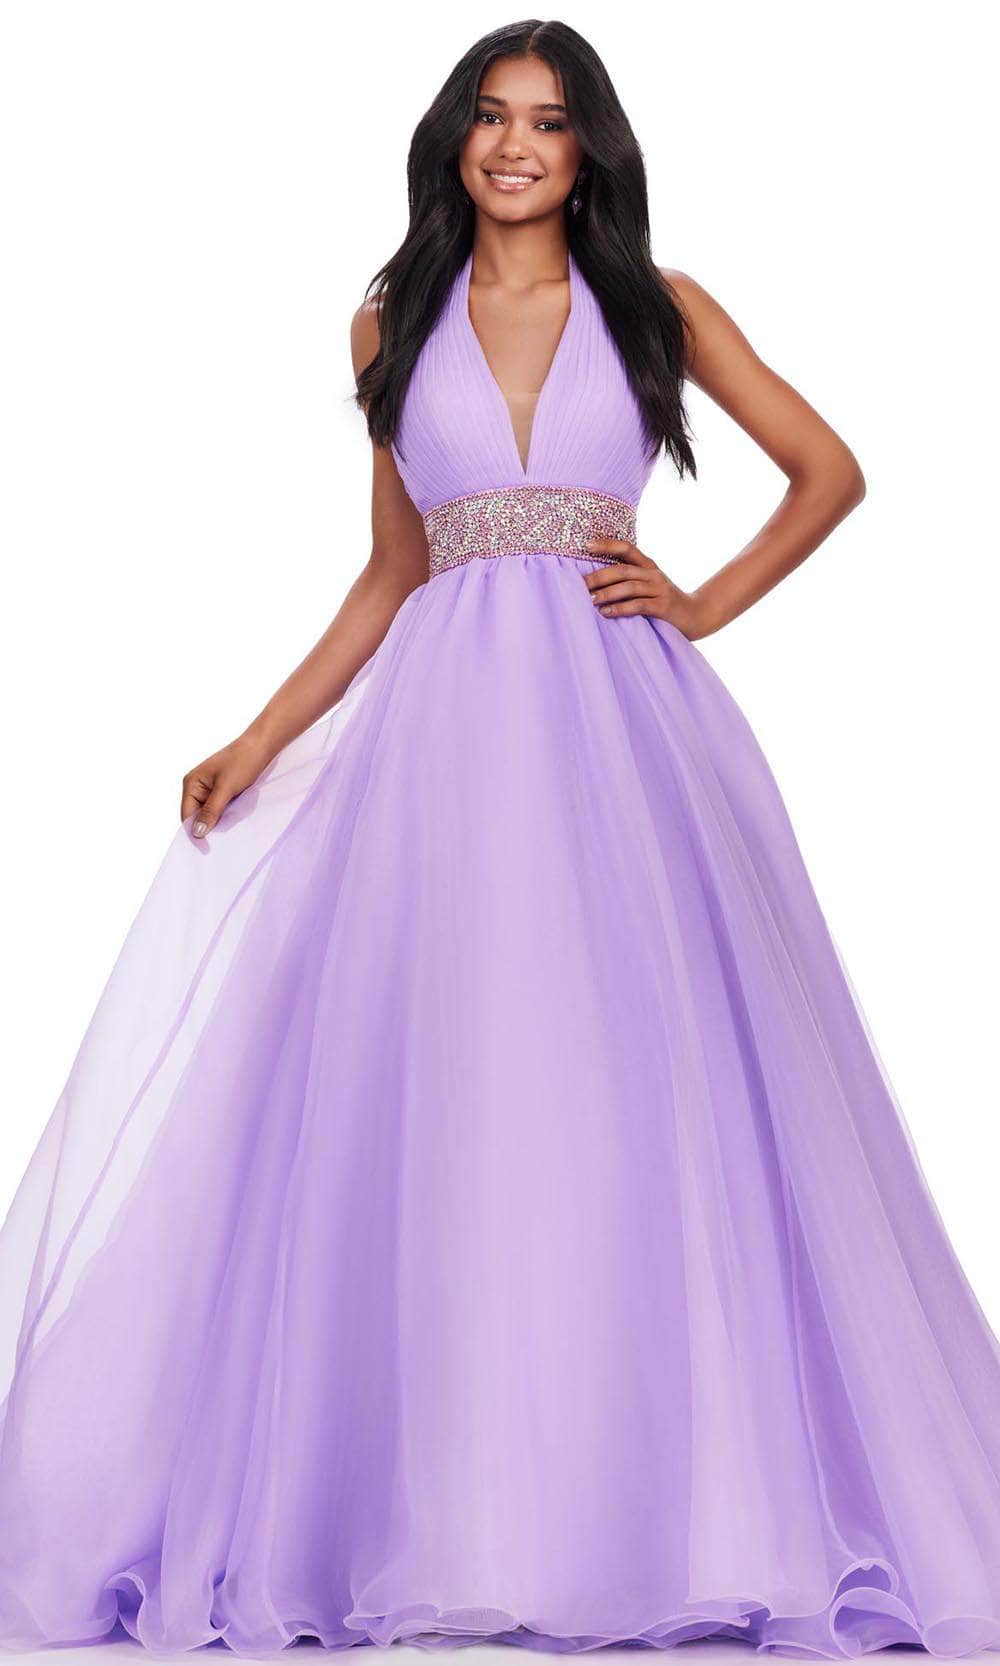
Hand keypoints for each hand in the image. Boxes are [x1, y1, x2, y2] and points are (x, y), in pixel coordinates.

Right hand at [180, 733, 274, 837]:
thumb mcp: (226, 789)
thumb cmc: (243, 762)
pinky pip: (220, 810)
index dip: (195, 833)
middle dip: (207, 829)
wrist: (262, 746)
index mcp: (191, 784)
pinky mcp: (223, 791)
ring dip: (218, 823)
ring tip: (228, 836)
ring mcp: (210, 790)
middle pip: (197, 817)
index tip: (206, 850)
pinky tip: (234, 824)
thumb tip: (197, 833)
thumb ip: (211, 811)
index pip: (187, 816)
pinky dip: (226, 817)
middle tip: (219, 847)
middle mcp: (197, 787)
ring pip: (210, 815)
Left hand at [582, 539, 713, 639]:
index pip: (626, 549)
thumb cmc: (664, 602)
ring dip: (607, 593)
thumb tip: (594, 582)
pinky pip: (638, 605)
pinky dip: (621, 608)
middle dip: (600, 576)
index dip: (607, 544)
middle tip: (581, 584)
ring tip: (590, 600)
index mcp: (648, 565)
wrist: (696, 616)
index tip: (586, 545)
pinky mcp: (663, 607)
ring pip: (629, 587)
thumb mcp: (648, 586)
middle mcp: (653, 574)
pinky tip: (606, 612)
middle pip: (623, 570)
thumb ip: (629, 580)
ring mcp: (659, 590)